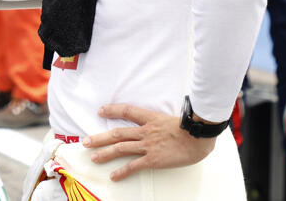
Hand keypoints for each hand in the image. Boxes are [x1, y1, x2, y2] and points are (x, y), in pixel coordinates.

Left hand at [82, 104, 216, 181]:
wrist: (199, 136)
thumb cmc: (193, 129)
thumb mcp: (175, 119)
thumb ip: (164, 122)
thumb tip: (164, 123)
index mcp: (151, 118)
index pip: (128, 111)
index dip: (113, 110)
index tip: (101, 111)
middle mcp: (146, 131)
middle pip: (117, 133)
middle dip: (100, 137)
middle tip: (86, 141)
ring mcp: (148, 145)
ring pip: (120, 148)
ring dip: (105, 153)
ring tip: (93, 157)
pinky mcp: (153, 159)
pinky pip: (133, 166)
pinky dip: (122, 171)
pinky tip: (113, 176)